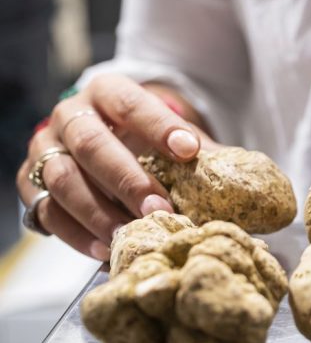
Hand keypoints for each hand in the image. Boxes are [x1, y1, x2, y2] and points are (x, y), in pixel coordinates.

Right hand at [16, 74, 212, 259]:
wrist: (106, 141)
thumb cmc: (148, 139)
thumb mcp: (172, 134)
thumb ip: (200, 153)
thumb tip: (246, 183)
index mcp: (107, 93)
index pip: (130, 103)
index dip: (159, 126)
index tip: (190, 151)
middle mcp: (70, 116)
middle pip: (91, 143)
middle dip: (127, 179)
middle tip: (160, 208)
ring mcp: (45, 150)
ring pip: (63, 180)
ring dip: (99, 212)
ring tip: (133, 234)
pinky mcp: (30, 185)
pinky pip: (47, 212)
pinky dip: (76, 235)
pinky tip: (107, 249)